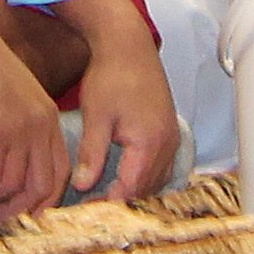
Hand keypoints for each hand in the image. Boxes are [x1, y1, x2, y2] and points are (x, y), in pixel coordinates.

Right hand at [0, 9, 66, 227]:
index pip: (59, 171)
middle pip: (40, 186)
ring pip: (9, 185)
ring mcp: (18, 131)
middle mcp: (39, 127)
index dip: (44, 198)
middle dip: (18, 210)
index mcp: (47, 118)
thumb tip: (3, 169)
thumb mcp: (9, 97)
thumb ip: (16, 128)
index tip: (24, 212)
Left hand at [54, 0, 182, 205]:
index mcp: (149, 142)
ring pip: (154, 179)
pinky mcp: (167, 130)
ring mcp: (170, 137)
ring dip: (132, 190)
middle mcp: (166, 143)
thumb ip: (92, 152)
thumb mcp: (96, 115)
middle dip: (120, 200)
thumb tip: (83, 184)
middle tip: (91, 205)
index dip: (109, 203)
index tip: (86, 208)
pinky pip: (159, 165)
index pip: (131, 189)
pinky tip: (122, 175)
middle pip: (146, 189)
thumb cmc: (111, 75)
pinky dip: (142, 176)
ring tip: (103, 194)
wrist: (128, 45)